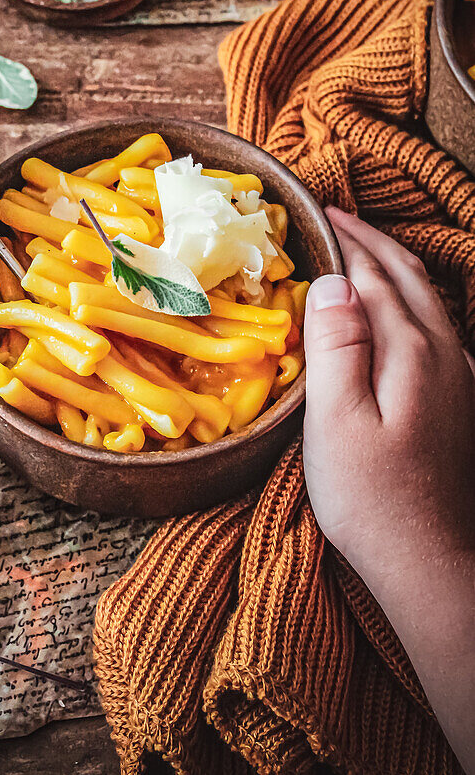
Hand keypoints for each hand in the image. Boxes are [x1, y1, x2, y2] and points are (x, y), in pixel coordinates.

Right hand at [303, 207, 474, 774]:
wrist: (432, 564)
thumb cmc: (373, 499)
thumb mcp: (338, 421)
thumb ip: (337, 347)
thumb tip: (333, 282)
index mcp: (413, 352)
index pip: (376, 277)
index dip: (346, 240)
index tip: (317, 211)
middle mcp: (444, 355)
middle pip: (409, 279)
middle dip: (373, 242)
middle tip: (336, 216)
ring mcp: (457, 380)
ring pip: (427, 300)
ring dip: (394, 267)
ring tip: (362, 251)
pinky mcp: (457, 404)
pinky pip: (434, 327)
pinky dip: (408, 300)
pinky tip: (396, 314)